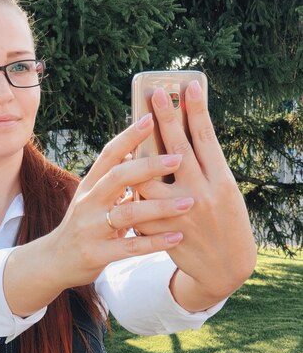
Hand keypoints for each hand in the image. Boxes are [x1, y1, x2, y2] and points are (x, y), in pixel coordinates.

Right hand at [48, 115, 194, 288]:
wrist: (55, 262)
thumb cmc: (82, 226)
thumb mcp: (92, 199)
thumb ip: (112, 181)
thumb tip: (134, 151)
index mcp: (89, 186)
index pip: (108, 155)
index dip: (128, 136)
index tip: (150, 119)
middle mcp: (88, 203)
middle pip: (117, 177)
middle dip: (149, 166)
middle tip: (178, 159)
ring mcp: (91, 229)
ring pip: (127, 213)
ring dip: (160, 207)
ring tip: (188, 202)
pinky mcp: (97, 254)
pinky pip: (130, 247)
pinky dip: (154, 242)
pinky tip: (177, 236)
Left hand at [132, 81, 256, 308]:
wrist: (225, 267)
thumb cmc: (225, 221)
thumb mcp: (224, 191)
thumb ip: (204, 167)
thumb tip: (180, 135)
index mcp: (222, 182)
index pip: (206, 138)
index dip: (196, 110)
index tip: (186, 85)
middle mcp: (204, 195)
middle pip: (178, 150)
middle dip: (166, 119)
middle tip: (155, 93)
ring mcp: (181, 215)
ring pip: (149, 180)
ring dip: (138, 160)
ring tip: (134, 140)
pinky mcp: (163, 232)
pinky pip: (141, 208)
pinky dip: (133, 194)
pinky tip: (128, 183)